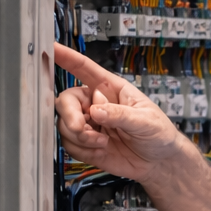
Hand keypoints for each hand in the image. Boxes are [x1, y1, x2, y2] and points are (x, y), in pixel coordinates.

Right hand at [54, 44, 210, 210]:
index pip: (84, 68)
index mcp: (110, 89)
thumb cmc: (159, 134)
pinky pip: (70, 144)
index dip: (66, 57)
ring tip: (102, 143)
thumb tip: (96, 110)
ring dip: (79, 136)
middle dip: (70, 115)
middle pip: (66, 101)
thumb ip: (121, 114)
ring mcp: (90, 124)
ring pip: (65, 125)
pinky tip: (101, 151)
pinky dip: (82, 150)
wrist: (160, 162)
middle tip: (82, 128)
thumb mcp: (146, 121)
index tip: (51, 48)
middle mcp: (95, 104)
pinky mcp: (87, 144)